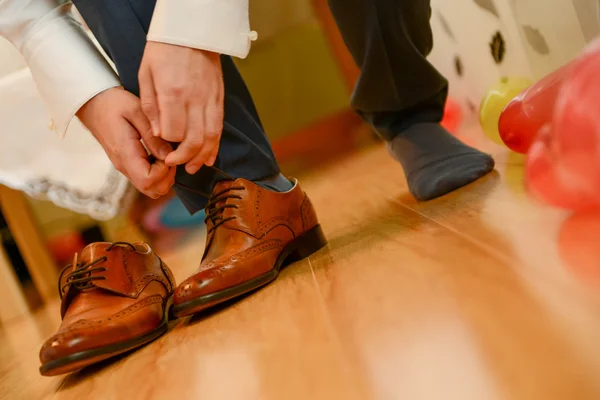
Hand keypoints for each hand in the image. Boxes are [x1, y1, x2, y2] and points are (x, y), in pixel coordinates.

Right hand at [76, 87, 175, 198]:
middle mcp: (124, 166)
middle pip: (152, 190)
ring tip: (164, 153)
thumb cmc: (114, 103)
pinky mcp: (126, 165)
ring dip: (164, 176)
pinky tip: (158, 153)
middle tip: (169, 154)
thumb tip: (168, 156)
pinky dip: (157, 173)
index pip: (148, 180)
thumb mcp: (137, 111)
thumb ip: (152, 136)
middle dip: (167, 176)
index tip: (167, 154)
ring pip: (150, 188)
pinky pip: (145, 179)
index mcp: (125, 153)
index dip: (164, 171)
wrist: (93, 103)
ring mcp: (124, 168)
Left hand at [138, 41, 223, 174]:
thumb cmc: (163, 50)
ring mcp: (210, 99)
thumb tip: (158, 134)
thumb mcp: (146, 74)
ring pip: (210, 137)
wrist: (191, 31)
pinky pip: (219, 127)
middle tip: (175, 164)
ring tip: (193, 167)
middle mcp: (194, 99)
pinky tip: (209, 156)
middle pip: (194, 140)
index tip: (162, 148)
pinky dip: (215, 145)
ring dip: (202, 156)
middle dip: (185, 158)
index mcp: (173, 93)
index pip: (173, 132)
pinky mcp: (219, 99)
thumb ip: (151, 106)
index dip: (167, 144)